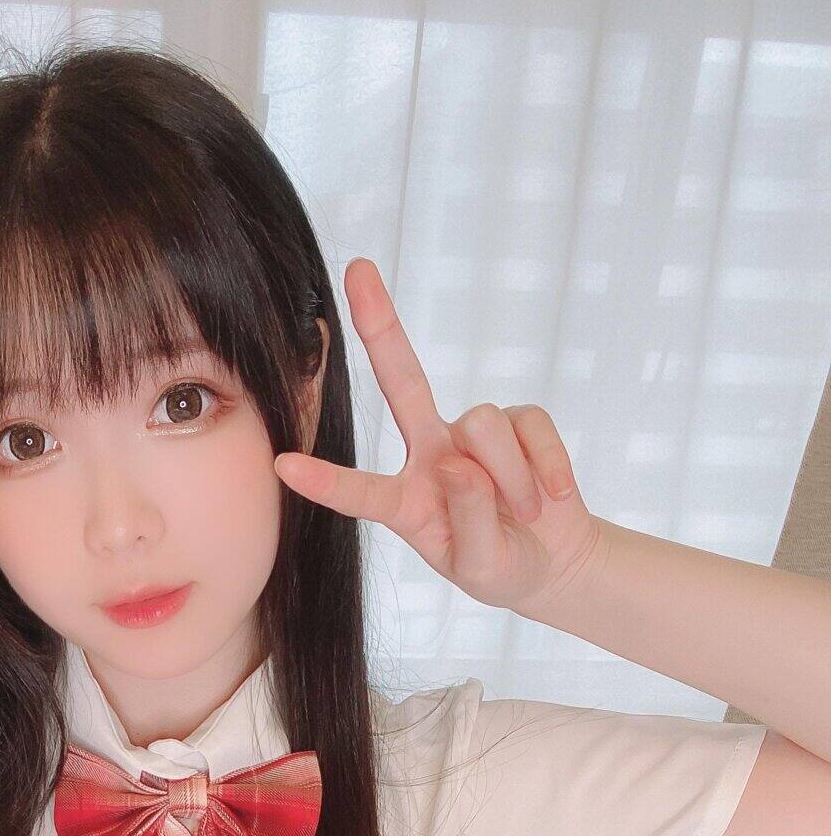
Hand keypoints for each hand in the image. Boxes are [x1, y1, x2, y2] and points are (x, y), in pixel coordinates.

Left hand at [274, 258, 605, 616]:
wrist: (551, 560)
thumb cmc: (500, 565)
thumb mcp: (480, 566)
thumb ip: (469, 524)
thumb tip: (462, 464)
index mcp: (405, 500)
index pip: (360, 491)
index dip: (325, 481)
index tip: (281, 465)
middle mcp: (430, 454)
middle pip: (403, 382)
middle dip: (382, 326)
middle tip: (357, 269)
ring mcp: (473, 435)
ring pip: (483, 427)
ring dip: (510, 479)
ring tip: (524, 511)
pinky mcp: (520, 422)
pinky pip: (530, 429)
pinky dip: (546, 468)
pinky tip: (552, 496)